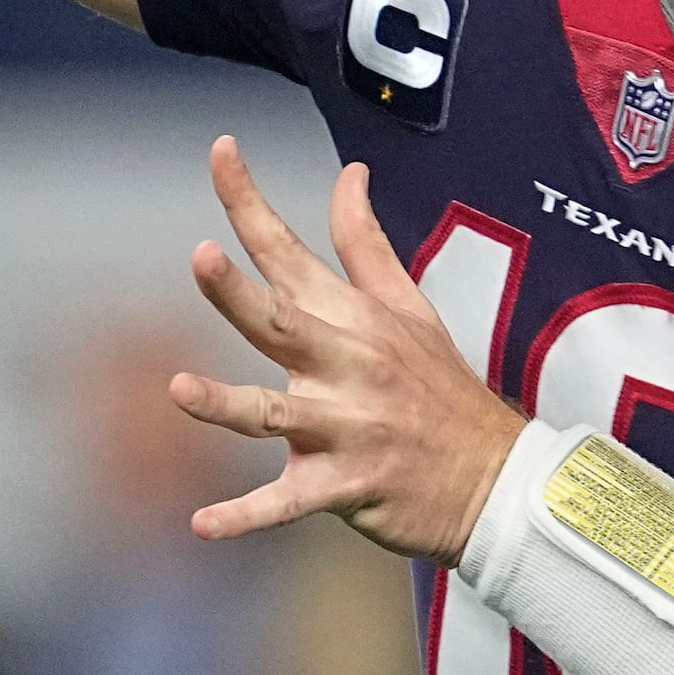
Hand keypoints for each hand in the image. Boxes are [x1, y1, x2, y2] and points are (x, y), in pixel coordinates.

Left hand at [168, 138, 529, 560]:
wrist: (496, 480)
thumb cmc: (441, 390)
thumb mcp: (410, 308)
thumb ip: (365, 242)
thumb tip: (349, 174)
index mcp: (354, 318)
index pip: (291, 249)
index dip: (250, 201)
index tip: (220, 150)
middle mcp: (347, 365)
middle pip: (280, 323)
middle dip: (237, 292)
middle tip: (200, 256)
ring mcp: (346, 427)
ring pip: (275, 414)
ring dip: (225, 404)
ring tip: (177, 391)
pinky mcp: (346, 484)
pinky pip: (289, 502)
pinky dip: (247, 515)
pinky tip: (202, 524)